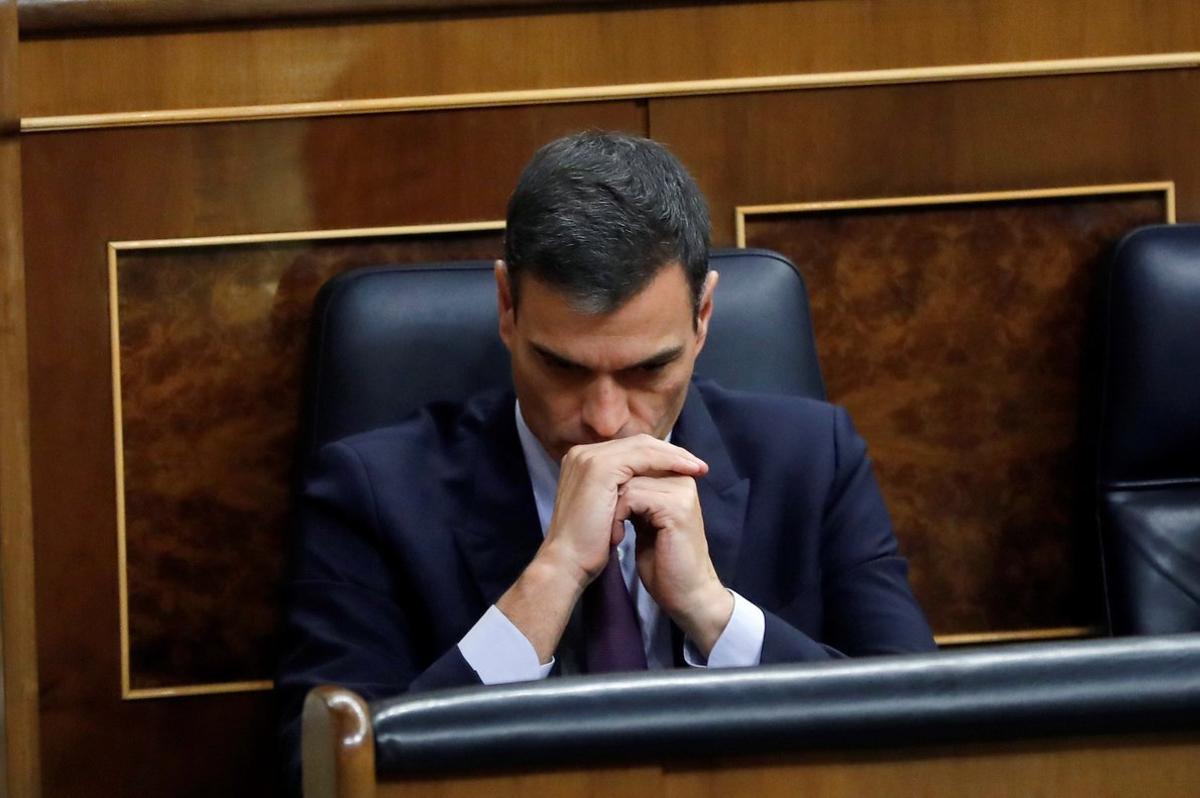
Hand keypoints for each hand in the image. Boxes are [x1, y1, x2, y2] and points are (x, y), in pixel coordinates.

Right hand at [498, 434, 706, 663]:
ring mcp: (590, 458)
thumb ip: (620, 490)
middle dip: (672, 453)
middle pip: (638, 443)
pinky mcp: (600, 468)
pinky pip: (643, 457)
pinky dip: (668, 462)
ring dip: (675, 456)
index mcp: (583, 461)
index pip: (630, 449)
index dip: (661, 456)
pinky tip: (686, 472)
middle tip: (699, 465)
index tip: (687, 468)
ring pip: (643, 447)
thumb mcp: (607, 509)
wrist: (568, 564)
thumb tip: (648, 484)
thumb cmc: (588, 545)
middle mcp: (583, 453)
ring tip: (698, 469)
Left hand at [615, 475, 733, 656]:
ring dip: (611, 507)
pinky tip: (618, 538)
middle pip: (631, 464)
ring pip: (627, 480)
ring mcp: (681, 490)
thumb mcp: (644, 518)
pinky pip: (632, 496)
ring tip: (614, 533)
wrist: (685, 593)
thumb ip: (635, 493)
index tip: (607, 513)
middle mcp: (682, 477)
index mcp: (676, 476)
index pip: (634, 458)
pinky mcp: (676, 507)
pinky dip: (617, 517)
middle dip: (610, 492)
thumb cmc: (662, 560)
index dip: (612, 483)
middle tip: (607, 523)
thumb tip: (607, 476)